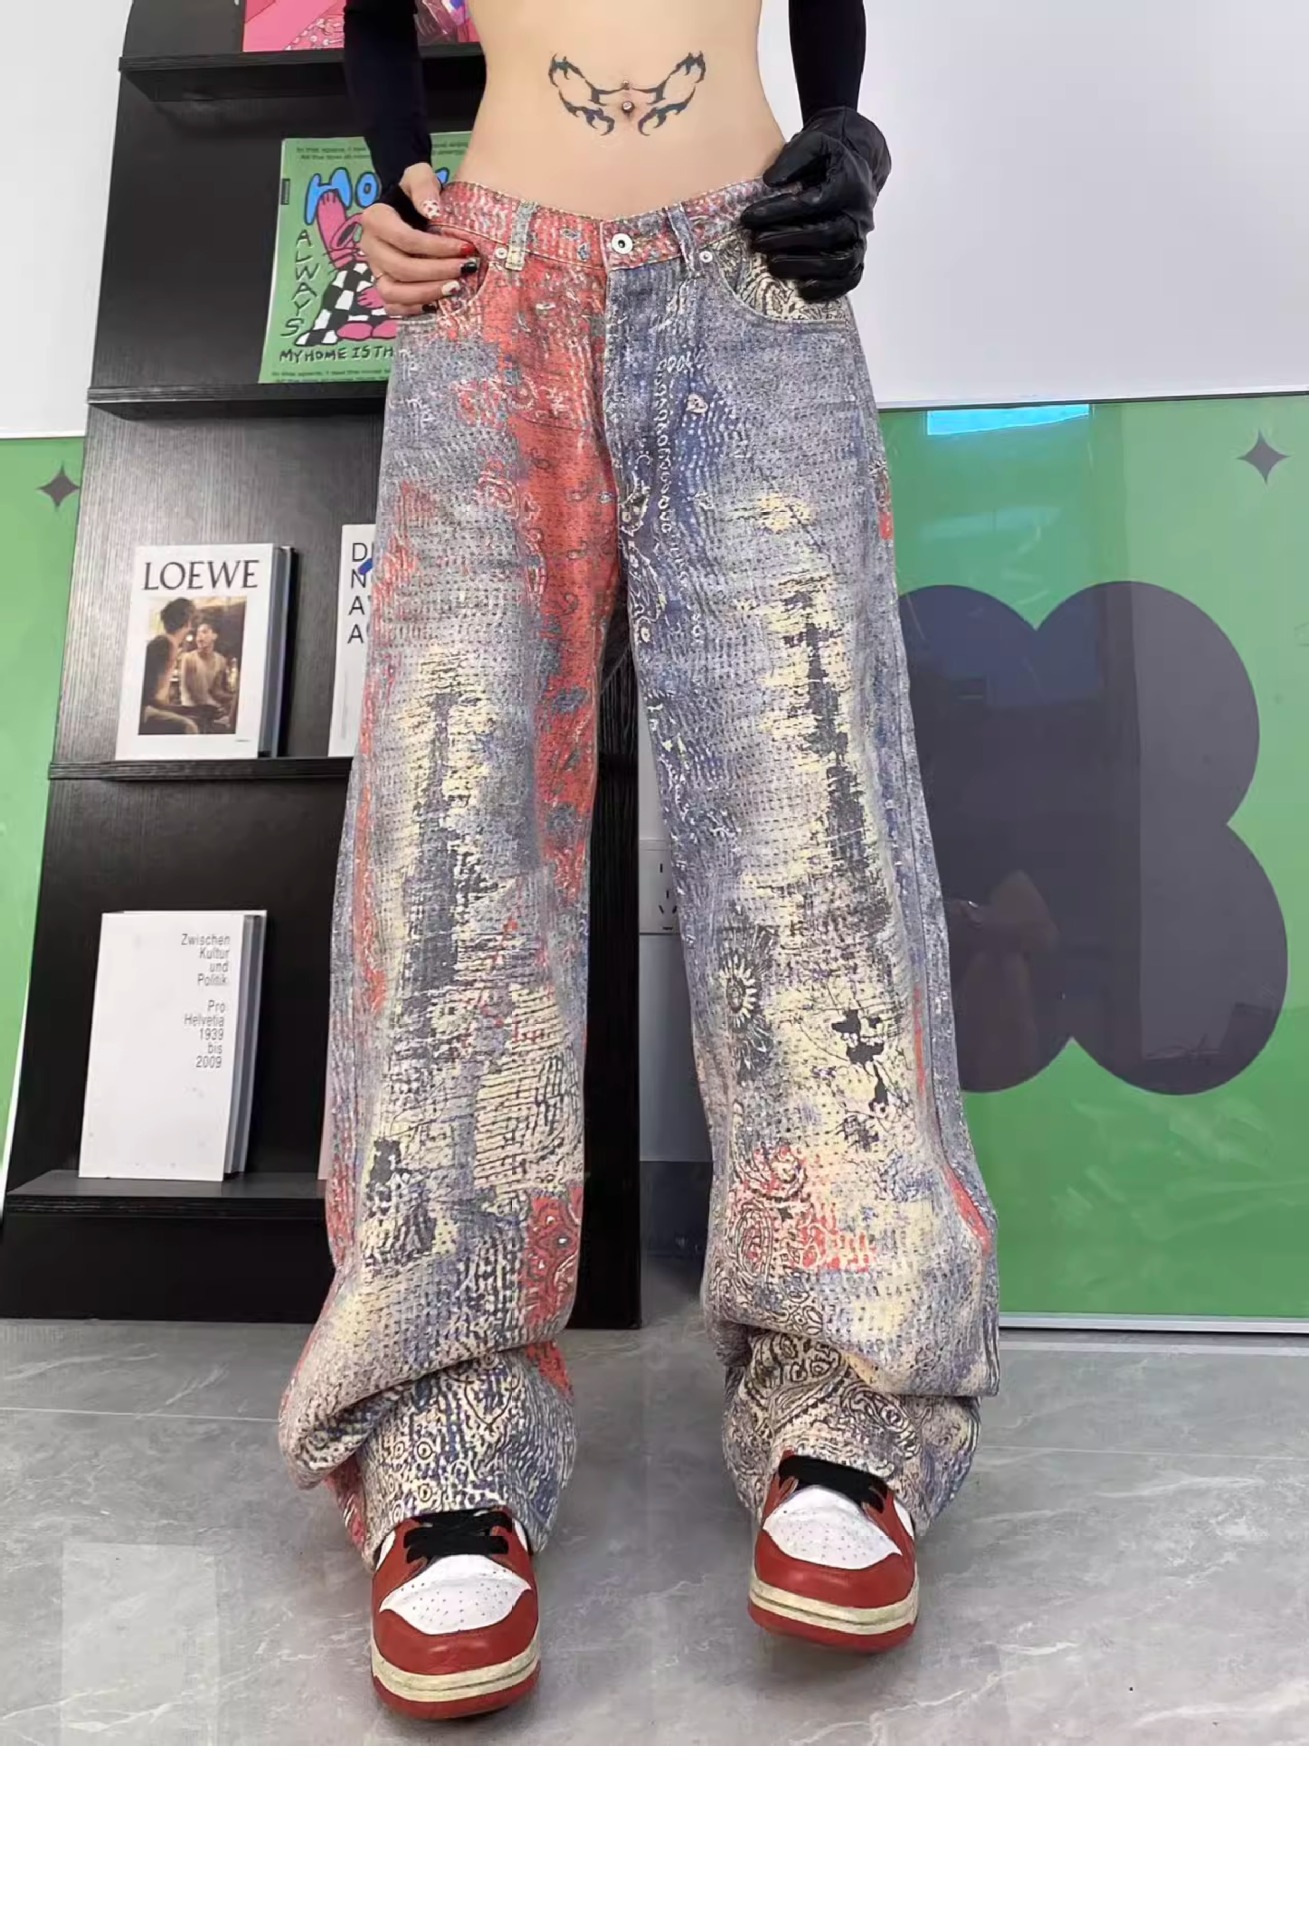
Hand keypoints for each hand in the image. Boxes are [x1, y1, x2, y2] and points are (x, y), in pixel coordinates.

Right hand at [361, 162, 478, 315]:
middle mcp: (370, 247)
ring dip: (426, 293)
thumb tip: (433, 212)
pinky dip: (414, 309)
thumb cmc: (416, 192)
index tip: (466, 248)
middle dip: (437, 272)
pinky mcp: (383, 286)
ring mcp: (375, 269)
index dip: (437, 247)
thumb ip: (424, 186)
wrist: (409, 207)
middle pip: (401, 268)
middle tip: (465, 269)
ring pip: (393, 293)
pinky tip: (439, 303)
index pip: (405, 239)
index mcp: (375, 219)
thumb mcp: (419, 176)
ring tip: (455, 288)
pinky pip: (393, 307)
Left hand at [740, 107, 891, 302]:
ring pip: (840, 261)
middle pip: (826, 235)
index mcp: (847, 185)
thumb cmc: (828, 156)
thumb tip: (770, 182)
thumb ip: (792, 158)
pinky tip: (804, 292)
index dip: (779, 212)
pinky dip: (830, 289)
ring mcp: (860, 236)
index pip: (812, 203)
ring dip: (806, 268)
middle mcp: (857, 213)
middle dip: (788, 241)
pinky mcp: (858, 252)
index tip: (749, 217)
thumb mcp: (812, 142)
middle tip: (756, 243)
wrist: (855, 163)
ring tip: (773, 267)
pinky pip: (851, 276)